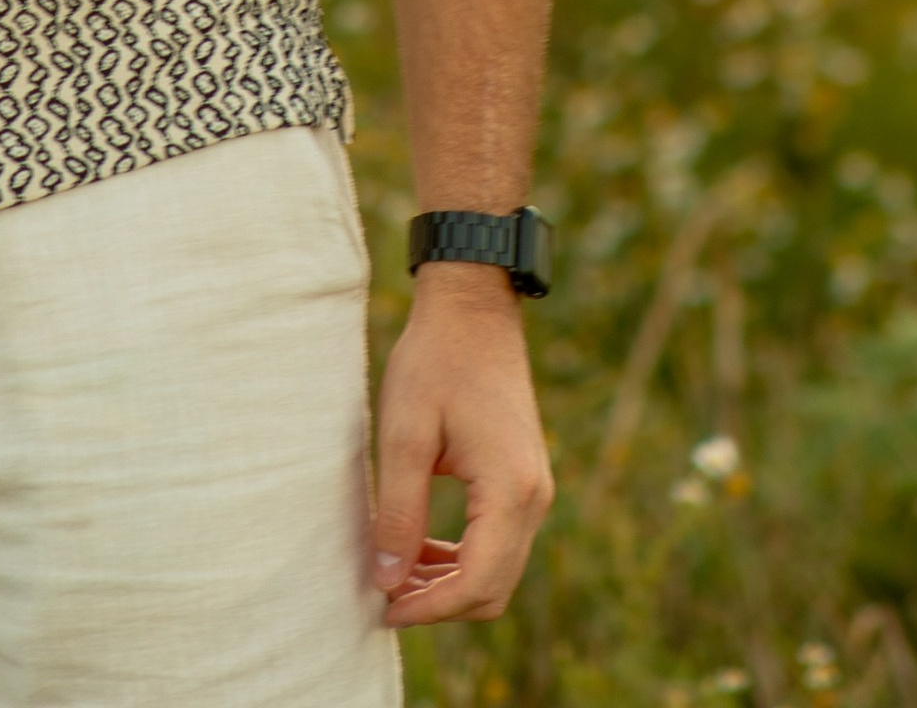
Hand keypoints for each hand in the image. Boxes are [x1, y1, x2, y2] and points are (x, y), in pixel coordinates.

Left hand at [371, 268, 554, 628]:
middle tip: (383, 596)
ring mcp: (534, 488)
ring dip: (448, 582)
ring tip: (393, 573)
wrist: (473, 308)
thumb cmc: (434, 362)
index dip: (429, 608)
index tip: (382, 609)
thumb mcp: (404, 435)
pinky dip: (462, 557)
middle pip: (493, 587)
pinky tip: (419, 548)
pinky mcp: (523, 479)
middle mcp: (534, 497)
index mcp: (510, 488)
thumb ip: (397, 512)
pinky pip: (499, 541)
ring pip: (498, 569)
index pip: (477, 582)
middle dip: (438, 603)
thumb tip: (385, 581)